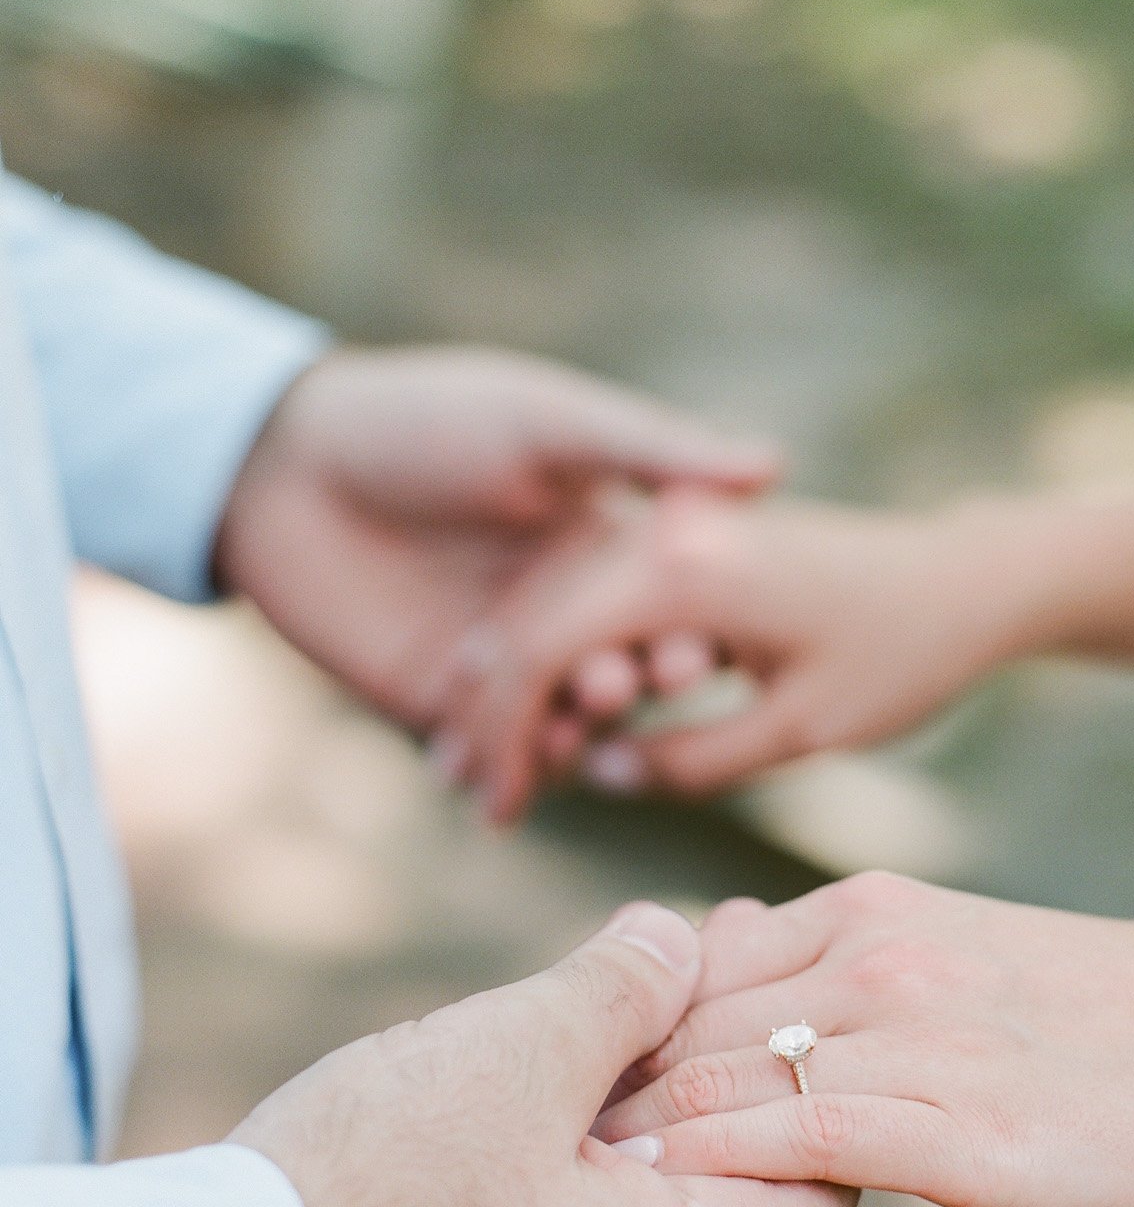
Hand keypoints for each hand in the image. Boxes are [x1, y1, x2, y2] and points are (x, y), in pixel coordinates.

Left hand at [214, 347, 774, 779]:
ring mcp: (499, 656)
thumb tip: (777, 466)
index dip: (686, 632)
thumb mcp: (549, 422)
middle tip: (623, 690)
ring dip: (567, 737)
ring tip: (561, 738)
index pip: (666, 604)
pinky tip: (497, 788)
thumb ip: (654, 450)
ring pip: (558, 723)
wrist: (283, 463)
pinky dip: (500, 775)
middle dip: (626, 687)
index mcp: (600, 539)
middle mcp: (559, 603)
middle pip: (618, 669)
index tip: (703, 654)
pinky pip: (485, 752)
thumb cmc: (425, 417)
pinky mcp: (436, 699)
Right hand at [230, 900, 851, 1206]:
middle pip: (737, 1177)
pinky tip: (543, 1063)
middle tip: (692, 945)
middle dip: (718, 1055)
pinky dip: (586, 1147)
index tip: (763, 957)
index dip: (805, 1052)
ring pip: (655, 1202)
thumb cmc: (377, 1194)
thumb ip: (626, 985)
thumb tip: (681, 936)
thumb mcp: (520, 1050)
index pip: (824, 1170)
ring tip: (619, 984)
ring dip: (643, 1095)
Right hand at [437, 491, 1046, 817]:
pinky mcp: (690, 534)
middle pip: (536, 614)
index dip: (503, 729)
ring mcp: (676, 521)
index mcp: (686, 567)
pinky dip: (568, 650)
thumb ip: (688, 760)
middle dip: (490, 704)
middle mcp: (667, 528)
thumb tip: (593, 773)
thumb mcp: (800, 731)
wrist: (969, 578)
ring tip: (486, 760)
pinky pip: (601, 592)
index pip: (548, 644)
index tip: (490, 804)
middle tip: (467, 788)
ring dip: (520, 674)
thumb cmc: (903, 654)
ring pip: (559, 599)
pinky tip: (551, 713)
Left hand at [593, 874, 1133, 1206]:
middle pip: (683, 1020)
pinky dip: (715, 1176)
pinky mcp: (949, 1121)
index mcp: (867, 907)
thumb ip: (840, 964)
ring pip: (721, 1080)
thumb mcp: (955, 953)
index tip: (566, 1093)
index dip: (619, 1034)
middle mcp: (870, 954)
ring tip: (565, 1192)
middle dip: (604, 1088)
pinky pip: (796, 1144)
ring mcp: (908, 1033)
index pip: (691, 964)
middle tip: (531, 1152)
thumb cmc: (1096, 1017)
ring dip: (638, 1139)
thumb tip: (732, 963)